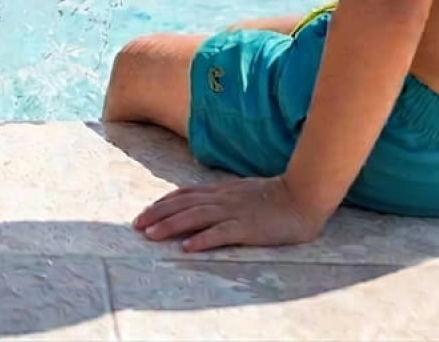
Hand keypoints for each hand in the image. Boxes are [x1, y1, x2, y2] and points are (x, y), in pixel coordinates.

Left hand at [133, 175, 328, 251]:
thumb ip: (222, 196)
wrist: (301, 195)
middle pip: (183, 205)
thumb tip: (202, 202)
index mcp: (220, 190)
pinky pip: (222, 234)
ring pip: (195, 217)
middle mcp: (222, 198)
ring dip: (170, 226)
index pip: (184, 194)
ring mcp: (234, 212)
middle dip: (157, 214)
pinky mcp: (248, 228)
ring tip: (151, 235)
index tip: (145, 212)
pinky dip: (203, 240)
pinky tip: (188, 248)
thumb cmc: (274, 196)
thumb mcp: (241, 191)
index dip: (162, 203)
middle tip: (136, 225)